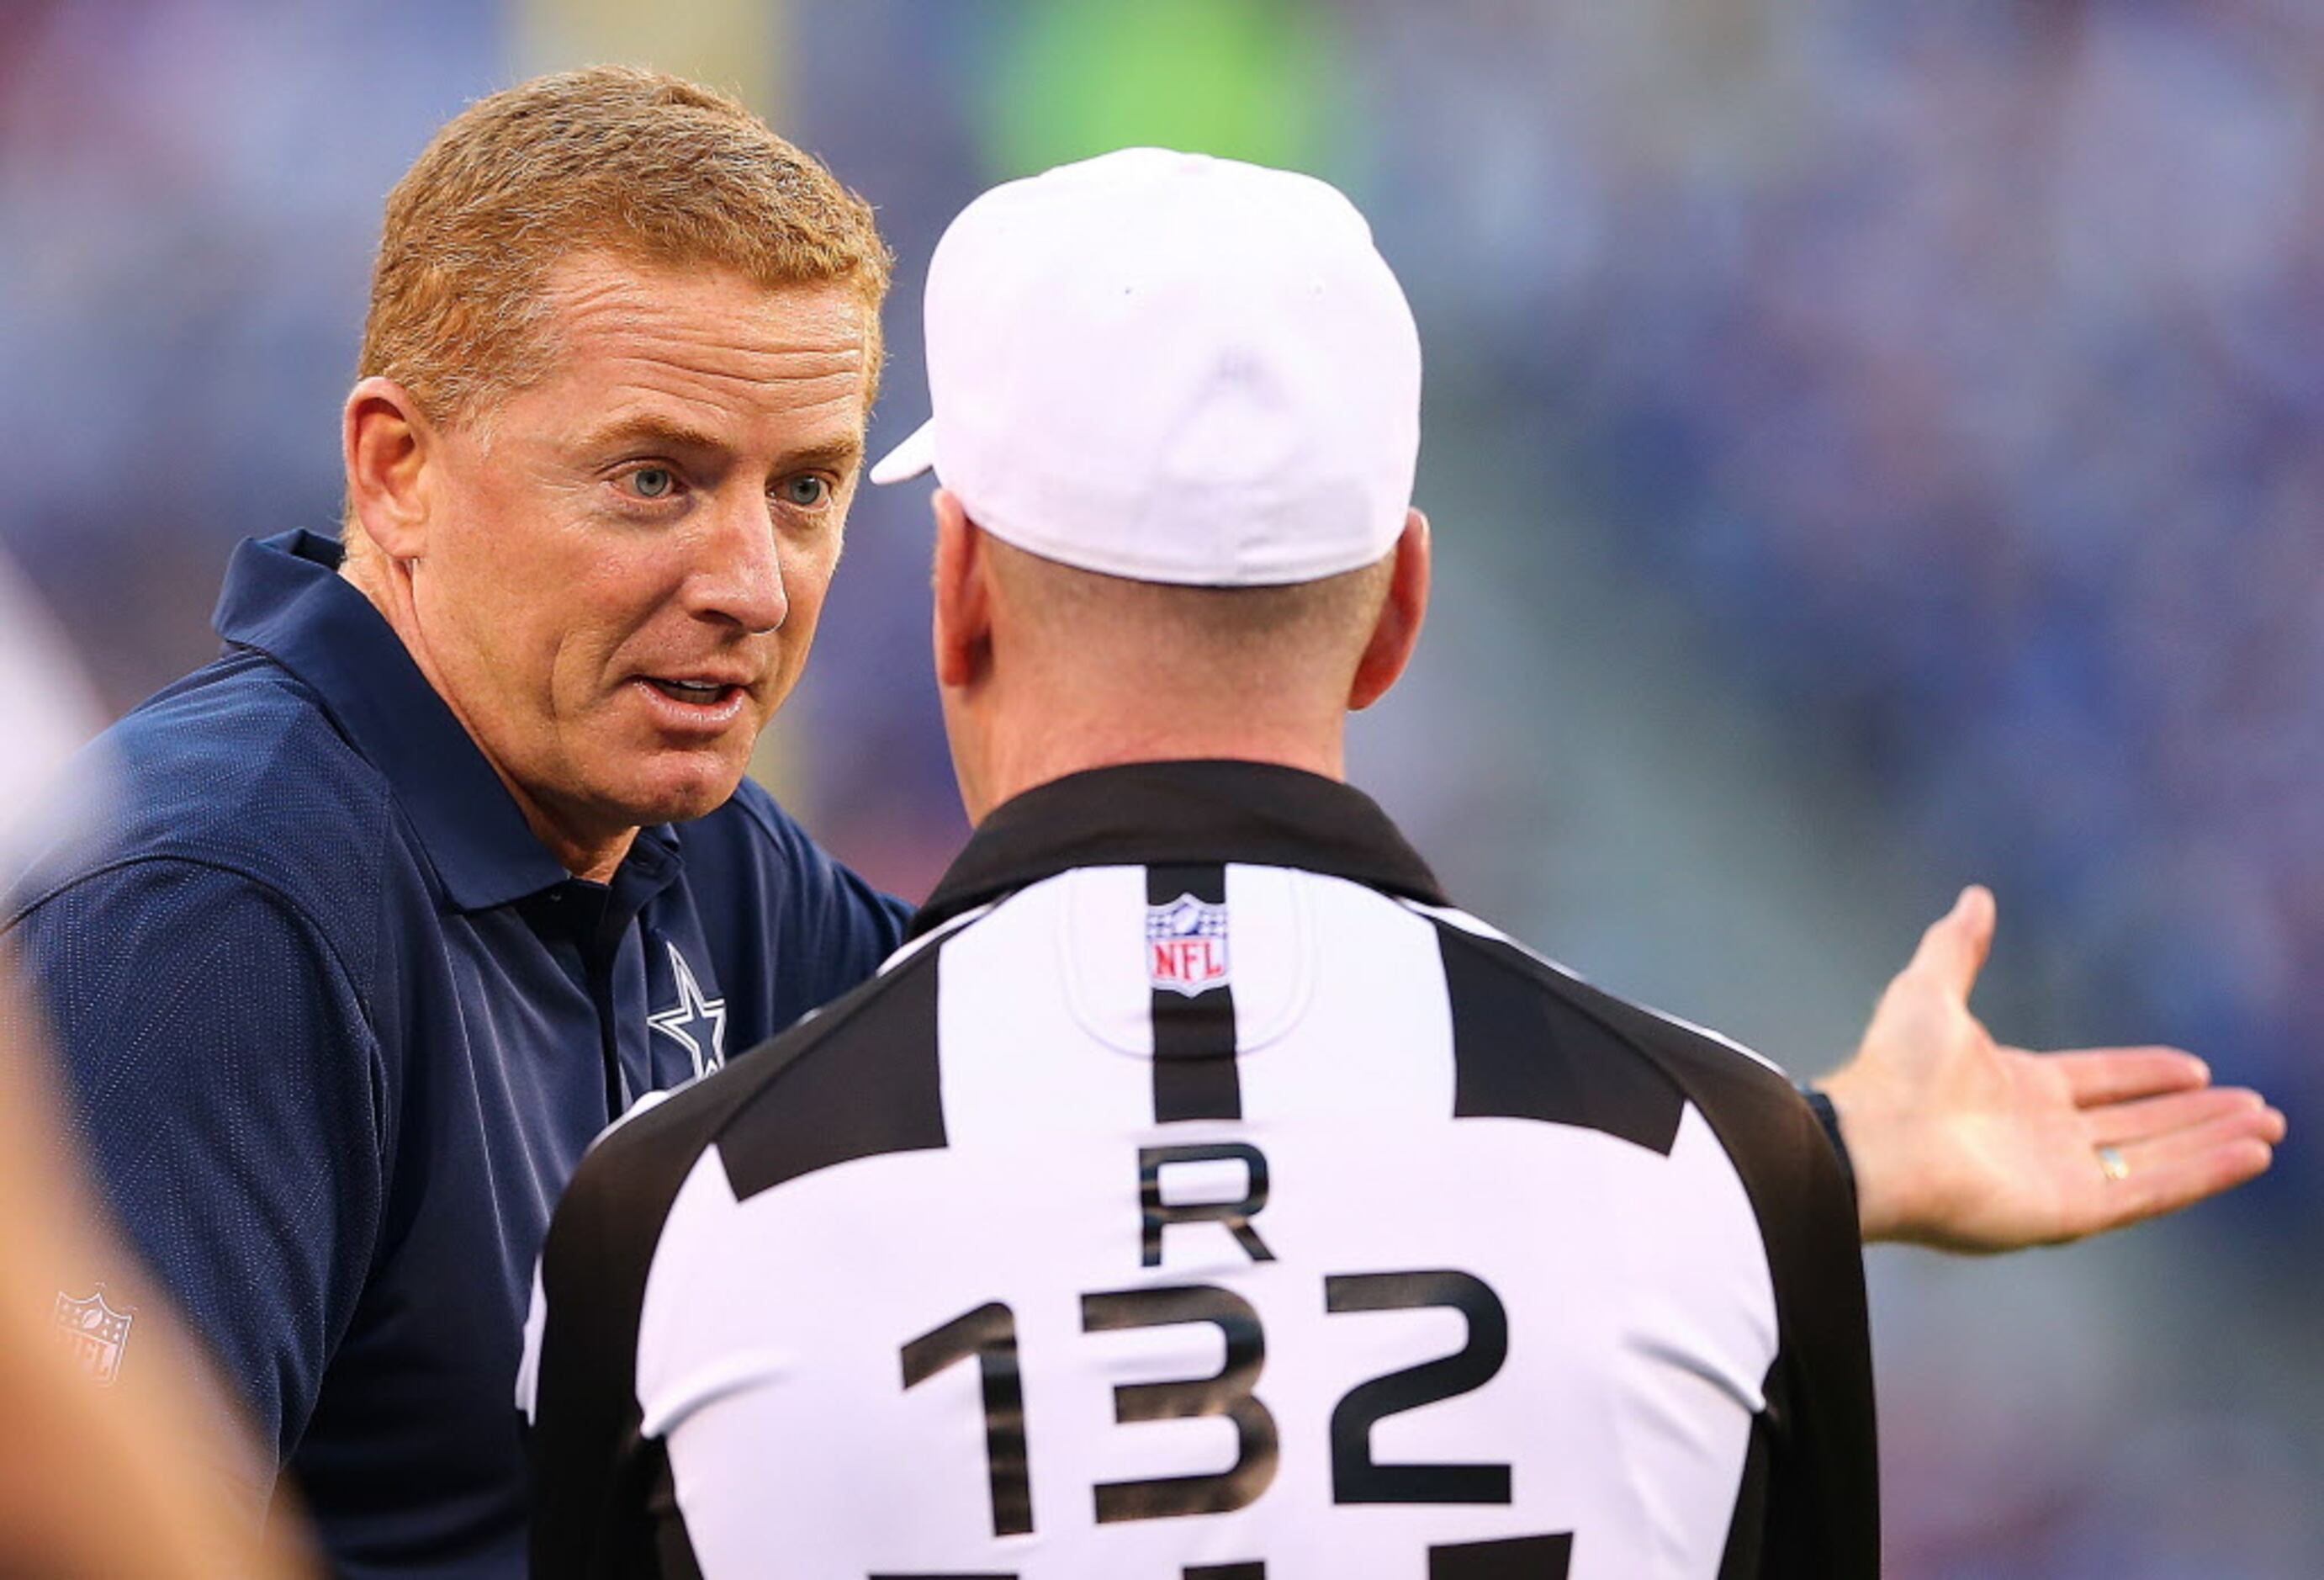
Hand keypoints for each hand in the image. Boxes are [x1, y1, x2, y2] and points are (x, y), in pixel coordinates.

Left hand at [1817, 886, 2285, 1250]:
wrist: (1871, 1140)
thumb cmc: (1893, 1070)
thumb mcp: (1929, 989)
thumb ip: (1958, 946)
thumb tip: (1974, 896)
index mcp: (2015, 1088)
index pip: (2100, 1082)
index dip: (2149, 1074)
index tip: (2198, 1068)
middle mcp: (2042, 1136)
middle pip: (2139, 1125)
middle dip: (2200, 1116)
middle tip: (2259, 1106)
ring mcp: (2059, 1177)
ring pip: (2156, 1158)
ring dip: (2213, 1144)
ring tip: (2269, 1127)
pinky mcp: (2072, 1212)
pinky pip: (2152, 1191)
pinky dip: (2203, 1173)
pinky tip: (2250, 1155)